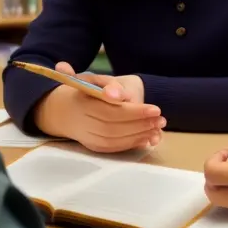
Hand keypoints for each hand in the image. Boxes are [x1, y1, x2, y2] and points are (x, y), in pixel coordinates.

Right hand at [33, 62, 163, 152]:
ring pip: (115, 140)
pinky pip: (114, 148)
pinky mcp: (93, 146)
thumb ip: (107, 84)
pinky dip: (132, 144)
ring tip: (158, 127)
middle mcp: (82, 123)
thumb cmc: (87, 89)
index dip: (135, 111)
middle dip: (140, 124)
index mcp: (82, 103)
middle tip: (162, 119)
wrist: (66, 109)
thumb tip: (115, 94)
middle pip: (114, 127)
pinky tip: (148, 138)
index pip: (111, 111)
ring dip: (139, 135)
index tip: (156, 109)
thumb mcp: (95, 79)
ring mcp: (87, 137)